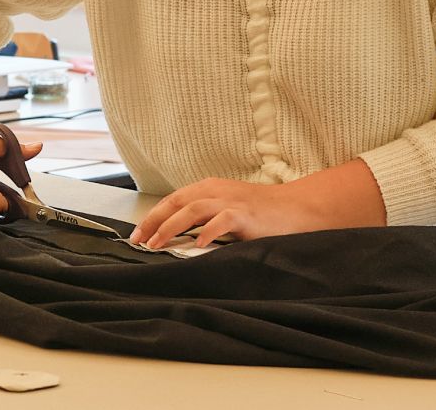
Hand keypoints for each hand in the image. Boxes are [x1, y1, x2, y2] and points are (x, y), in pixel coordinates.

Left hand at [131, 166, 377, 248]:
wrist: (299, 208)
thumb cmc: (262, 214)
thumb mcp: (227, 211)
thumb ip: (204, 219)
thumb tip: (176, 239)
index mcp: (208, 189)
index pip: (171, 201)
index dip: (151, 217)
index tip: (136, 235)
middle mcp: (215, 191)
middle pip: (175, 203)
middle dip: (152, 223)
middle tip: (138, 242)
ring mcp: (230, 201)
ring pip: (191, 210)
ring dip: (170, 228)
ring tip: (157, 245)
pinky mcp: (246, 214)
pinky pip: (221, 220)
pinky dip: (207, 232)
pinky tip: (196, 244)